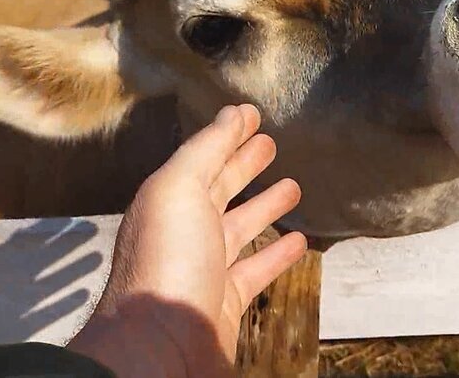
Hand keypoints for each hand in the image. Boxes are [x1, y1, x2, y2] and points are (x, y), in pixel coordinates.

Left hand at [68, 104, 306, 376]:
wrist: (160, 347)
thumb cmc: (165, 263)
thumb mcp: (179, 189)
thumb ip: (206, 149)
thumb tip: (232, 111)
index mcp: (167, 199)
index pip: (202, 156)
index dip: (227, 133)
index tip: (253, 113)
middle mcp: (183, 231)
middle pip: (219, 189)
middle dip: (243, 164)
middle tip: (271, 144)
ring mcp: (204, 268)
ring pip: (240, 228)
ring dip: (265, 206)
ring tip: (293, 186)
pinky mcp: (226, 302)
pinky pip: (255, 269)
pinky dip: (276, 253)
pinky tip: (299, 240)